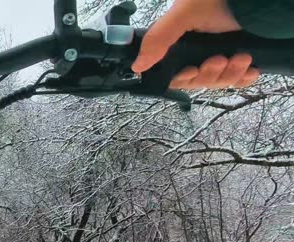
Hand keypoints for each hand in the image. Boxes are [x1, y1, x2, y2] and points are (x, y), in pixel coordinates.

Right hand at [132, 0, 259, 88]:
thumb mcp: (184, 15)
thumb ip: (158, 39)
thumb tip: (136, 65)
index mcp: (180, 42)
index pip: (174, 73)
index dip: (183, 77)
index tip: (192, 71)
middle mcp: (198, 49)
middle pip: (196, 80)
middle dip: (209, 74)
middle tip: (219, 60)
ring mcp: (220, 53)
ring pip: (217, 80)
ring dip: (229, 73)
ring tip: (242, 57)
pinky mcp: (239, 57)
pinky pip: (238, 78)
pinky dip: (243, 78)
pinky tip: (251, 70)